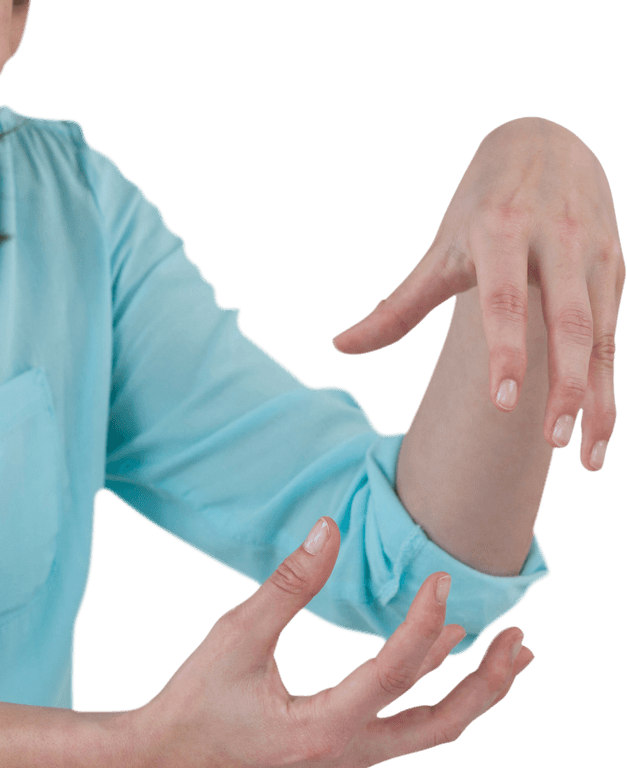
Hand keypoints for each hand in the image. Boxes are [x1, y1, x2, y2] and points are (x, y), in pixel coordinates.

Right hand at [123, 517, 533, 767]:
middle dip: (487, 683)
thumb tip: (328, 530)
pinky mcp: (340, 751)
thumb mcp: (237, 635)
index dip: (424, 621)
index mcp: (322, 729)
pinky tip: (443, 661)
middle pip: (441, 724)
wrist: (167, 756)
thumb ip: (289, 583)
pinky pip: (405, 727)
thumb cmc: (194, 699)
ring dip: (471, 693)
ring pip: (430, 731)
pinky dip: (435, 695)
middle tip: (519, 640)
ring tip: (506, 654)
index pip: (394, 672)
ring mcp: (347, 759)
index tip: (441, 577)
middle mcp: (347, 754)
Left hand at [332, 117, 623, 469]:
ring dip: (595, 396)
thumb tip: (338, 347)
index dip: (505, 349)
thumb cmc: (481, 206)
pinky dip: (607, 384)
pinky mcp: (616, 268)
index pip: (505, 299)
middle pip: (567, 320)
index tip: (503, 401)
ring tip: (583, 455)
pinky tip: (596, 428)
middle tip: (550, 440)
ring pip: (600, 335)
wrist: (546, 141)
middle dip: (564, 383)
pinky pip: (614, 335)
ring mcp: (593, 254)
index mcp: (500, 232)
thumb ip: (397, 306)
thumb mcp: (440, 247)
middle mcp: (554, 241)